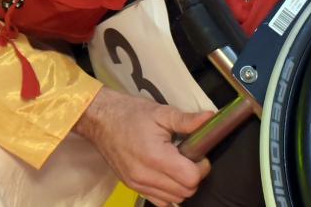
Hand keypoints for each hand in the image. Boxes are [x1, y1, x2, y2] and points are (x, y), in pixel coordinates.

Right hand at [73, 87, 212, 205]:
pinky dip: (169, 193)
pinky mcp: (133, 187)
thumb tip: (210, 118)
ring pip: (175, 199)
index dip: (201, 167)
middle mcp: (146, 176)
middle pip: (186, 192)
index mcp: (155, 156)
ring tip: (177, 164)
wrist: (101, 120)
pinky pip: (160, 202)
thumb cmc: (130, 114)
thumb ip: (186, 120)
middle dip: (194, 176)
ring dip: (182, 185)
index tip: (198, 154)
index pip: (191, 178)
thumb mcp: (160, 112)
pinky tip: (167, 175)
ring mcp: (138, 184)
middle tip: (189, 158)